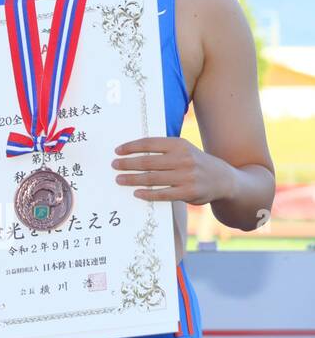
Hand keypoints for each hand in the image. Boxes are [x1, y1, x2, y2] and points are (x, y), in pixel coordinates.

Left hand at [113, 136, 237, 204]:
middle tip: (114, 165)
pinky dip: (147, 194)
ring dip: (132, 179)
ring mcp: (187, 176)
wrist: (224, 179)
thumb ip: (163, 149)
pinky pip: (163, 194)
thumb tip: (132, 152)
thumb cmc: (195, 162)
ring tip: (119, 179)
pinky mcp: (188, 193)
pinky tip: (136, 192)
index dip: (131, 147)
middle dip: (127, 164)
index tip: (117, 151)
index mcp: (179, 144)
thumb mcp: (183, 150)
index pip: (149, 143)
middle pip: (148, 162)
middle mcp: (183, 159)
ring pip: (153, 178)